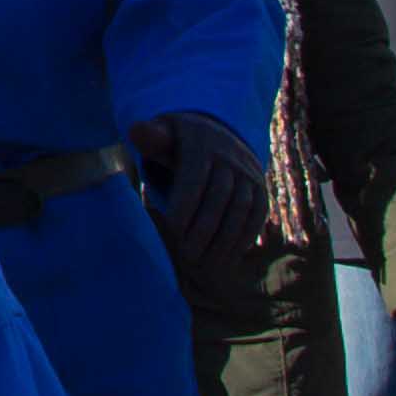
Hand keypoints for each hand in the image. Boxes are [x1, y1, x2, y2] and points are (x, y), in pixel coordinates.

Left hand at [133, 112, 268, 284]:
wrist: (218, 135)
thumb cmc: (179, 142)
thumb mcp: (163, 133)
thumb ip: (150, 137)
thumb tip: (135, 130)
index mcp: (201, 143)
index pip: (194, 177)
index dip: (185, 206)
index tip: (174, 231)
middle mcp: (230, 156)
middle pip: (219, 196)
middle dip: (204, 228)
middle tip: (188, 255)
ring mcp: (248, 172)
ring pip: (241, 208)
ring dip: (225, 239)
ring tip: (206, 264)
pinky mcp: (260, 188)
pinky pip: (257, 214)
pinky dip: (245, 237)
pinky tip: (228, 258)